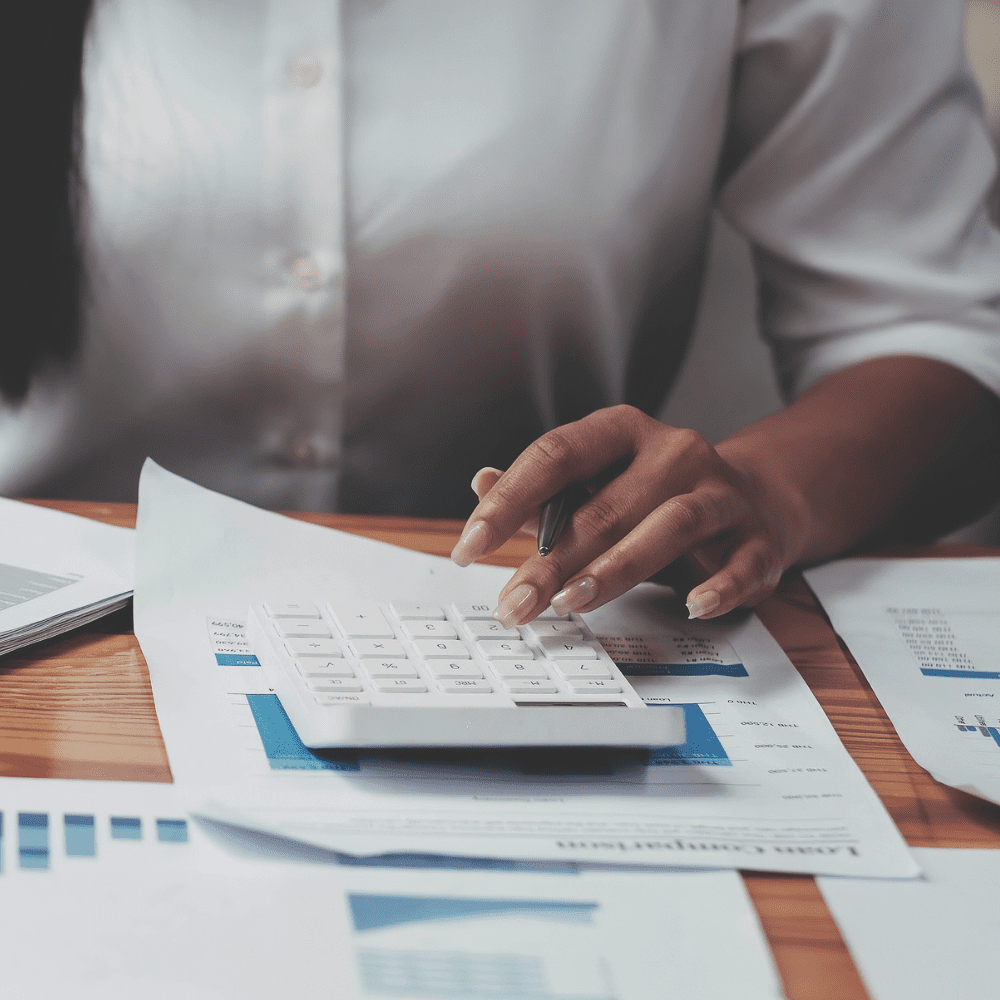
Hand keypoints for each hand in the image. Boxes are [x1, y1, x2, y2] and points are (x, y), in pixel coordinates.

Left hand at [450, 405, 807, 623]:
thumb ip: (545, 493)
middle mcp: (675, 453)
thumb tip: (481, 484)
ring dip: (617, 568)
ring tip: (572, 603)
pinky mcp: (758, 538)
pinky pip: (741, 563)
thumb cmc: (656, 498)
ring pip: (670, 525)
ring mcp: (721, 494)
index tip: (468, 545)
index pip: (557, 455)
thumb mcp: (599, 486)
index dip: (509, 501)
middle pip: (606, 505)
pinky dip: (717, 586)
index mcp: (624, 431)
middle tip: (514, 603)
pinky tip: (691, 607)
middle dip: (552, 560)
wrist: (755, 501)